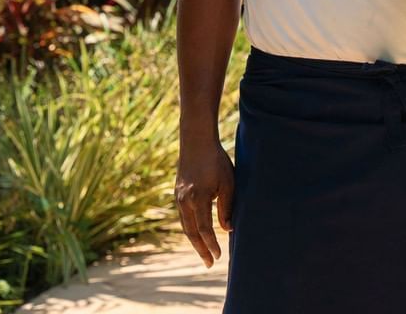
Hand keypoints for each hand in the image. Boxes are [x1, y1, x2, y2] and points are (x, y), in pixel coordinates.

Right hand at [175, 137, 234, 267]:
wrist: (196, 142)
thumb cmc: (216, 160)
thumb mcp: (228, 183)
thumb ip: (227, 207)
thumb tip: (228, 229)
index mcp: (198, 198)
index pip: (204, 229)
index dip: (211, 244)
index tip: (218, 256)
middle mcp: (185, 200)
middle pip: (191, 232)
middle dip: (201, 249)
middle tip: (209, 264)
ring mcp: (179, 197)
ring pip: (185, 225)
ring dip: (194, 241)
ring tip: (204, 252)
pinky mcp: (177, 193)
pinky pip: (183, 216)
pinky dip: (190, 228)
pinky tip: (196, 234)